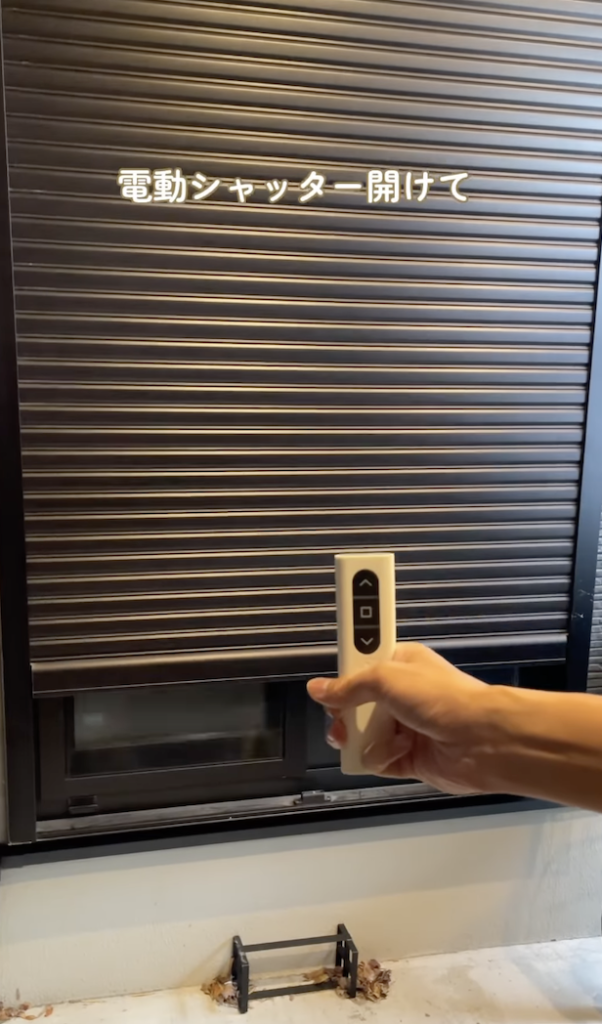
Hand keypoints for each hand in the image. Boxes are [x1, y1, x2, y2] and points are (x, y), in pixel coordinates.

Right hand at [307, 642, 493, 794]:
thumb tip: (320, 688)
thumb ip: (350, 685)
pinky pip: (378, 761)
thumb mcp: (387, 678)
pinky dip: (381, 760)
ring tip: (367, 741)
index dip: (344, 677)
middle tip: (343, 721)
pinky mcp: (409, 758)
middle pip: (356, 706)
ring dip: (363, 740)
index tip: (329, 686)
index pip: (360, 668)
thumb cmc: (447, 699)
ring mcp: (406, 727)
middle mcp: (402, 696)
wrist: (483, 740)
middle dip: (346, 716)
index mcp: (400, 665)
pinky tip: (397, 753)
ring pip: (363, 736)